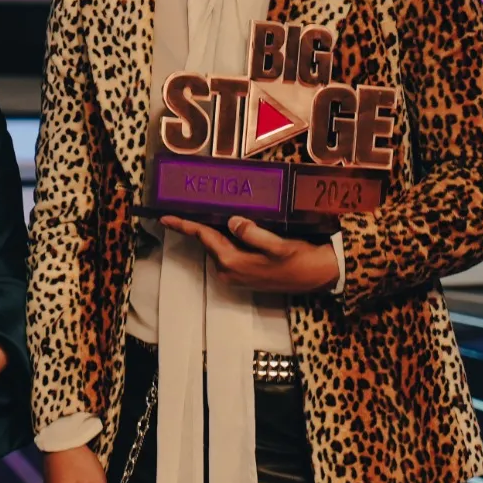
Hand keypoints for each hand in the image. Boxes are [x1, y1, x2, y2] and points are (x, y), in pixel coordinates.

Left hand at [160, 215, 338, 293]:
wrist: (318, 277)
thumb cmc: (300, 260)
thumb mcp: (278, 245)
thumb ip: (254, 233)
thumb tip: (232, 220)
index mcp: (234, 262)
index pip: (204, 237)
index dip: (184, 225)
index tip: (164, 217)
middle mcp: (229, 271)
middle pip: (208, 241)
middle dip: (197, 224)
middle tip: (186, 205)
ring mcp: (235, 275)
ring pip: (218, 246)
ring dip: (212, 231)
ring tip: (207, 211)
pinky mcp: (243, 274)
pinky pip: (227, 252)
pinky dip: (224, 239)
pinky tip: (227, 226)